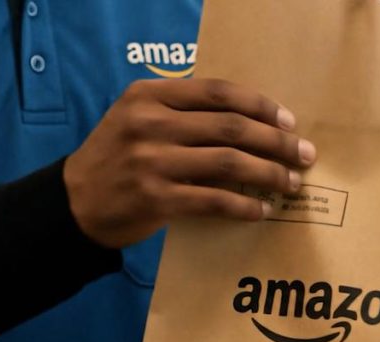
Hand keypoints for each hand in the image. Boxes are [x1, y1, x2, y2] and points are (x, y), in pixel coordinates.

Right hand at [64, 78, 316, 248]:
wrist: (74, 203)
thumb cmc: (118, 159)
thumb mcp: (138, 119)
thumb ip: (183, 112)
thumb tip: (253, 122)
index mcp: (149, 95)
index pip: (219, 92)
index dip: (261, 106)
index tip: (289, 121)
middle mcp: (150, 123)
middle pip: (231, 127)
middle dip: (277, 142)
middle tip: (305, 154)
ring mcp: (151, 161)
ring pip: (228, 163)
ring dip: (268, 173)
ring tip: (291, 183)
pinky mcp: (156, 199)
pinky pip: (214, 200)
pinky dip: (244, 206)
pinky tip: (261, 210)